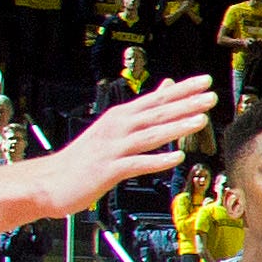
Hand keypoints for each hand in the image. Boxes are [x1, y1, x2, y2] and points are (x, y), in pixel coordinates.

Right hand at [36, 75, 217, 212]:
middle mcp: (117, 128)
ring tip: (200, 121)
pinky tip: (177, 158)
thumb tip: (165, 86)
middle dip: (185, 104)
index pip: (156, 99)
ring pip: (149, 135)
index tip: (205, 81)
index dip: (182, 90)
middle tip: (211, 96)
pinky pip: (137, 164)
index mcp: (120, 117)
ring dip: (176, 127)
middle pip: (156, 114)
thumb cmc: (85, 156)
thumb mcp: (113, 127)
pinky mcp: (108, 170)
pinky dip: (157, 160)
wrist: (49, 180)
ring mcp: (112, 148)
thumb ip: (142, 109)